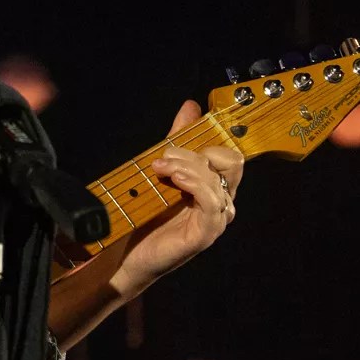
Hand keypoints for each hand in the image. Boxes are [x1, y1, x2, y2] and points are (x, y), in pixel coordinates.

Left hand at [112, 99, 242, 297]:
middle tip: (164, 157)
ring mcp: (216, 219)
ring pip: (218, 179)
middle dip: (196, 151)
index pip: (230, 153)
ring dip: (186, 166)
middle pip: (231, 162)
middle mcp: (221, 201)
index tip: (178, 138)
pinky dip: (195, 185)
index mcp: (215, 185)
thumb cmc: (146, 215)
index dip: (210, 138)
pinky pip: (212, 202)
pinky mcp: (206, 234)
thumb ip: (178, 140)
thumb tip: (191, 107)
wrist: (127, 253)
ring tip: (160, 169)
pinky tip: (176, 180)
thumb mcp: (161, 169)